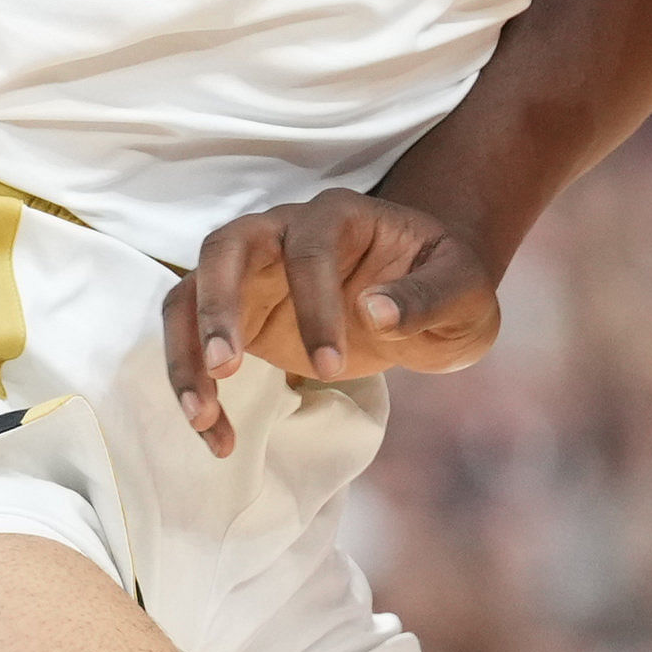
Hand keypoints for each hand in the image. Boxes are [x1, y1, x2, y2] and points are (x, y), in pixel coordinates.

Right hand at [158, 190, 501, 455]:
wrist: (427, 295)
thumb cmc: (447, 282)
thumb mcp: (464, 288)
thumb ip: (428, 296)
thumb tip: (375, 311)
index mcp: (341, 216)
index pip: (311, 248)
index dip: (314, 305)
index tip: (331, 367)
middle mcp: (284, 232)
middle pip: (225, 247)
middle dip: (217, 305)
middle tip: (223, 366)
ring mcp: (253, 273)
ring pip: (191, 294)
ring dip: (187, 353)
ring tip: (202, 416)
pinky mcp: (238, 316)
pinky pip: (195, 343)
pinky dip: (195, 386)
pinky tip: (218, 435)